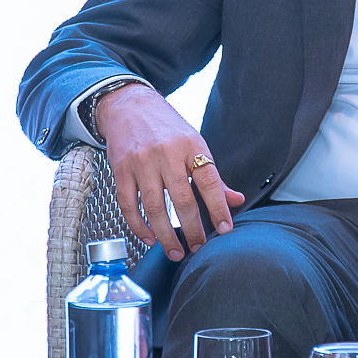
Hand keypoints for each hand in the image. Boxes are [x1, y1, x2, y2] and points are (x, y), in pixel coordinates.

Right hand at [97, 83, 245, 261]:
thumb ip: (213, 176)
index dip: (218, 208)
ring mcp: (141, 162)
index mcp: (191, 146)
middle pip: (182, 199)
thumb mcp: (194, 143)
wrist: (128, 105)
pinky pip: (128, 204)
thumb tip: (235, 200)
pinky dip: (138, 226)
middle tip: (198, 247)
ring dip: (166, 235)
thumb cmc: (165, 127)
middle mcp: (166, 154)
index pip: (209, 181)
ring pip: (154, 207)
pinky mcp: (121, 170)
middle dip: (192, 229)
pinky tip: (149, 238)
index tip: (225, 229)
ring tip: (176, 252)